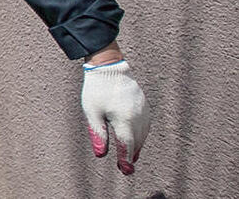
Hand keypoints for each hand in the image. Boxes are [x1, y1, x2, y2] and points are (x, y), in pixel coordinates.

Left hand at [81, 60, 149, 174]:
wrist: (109, 67)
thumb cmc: (97, 90)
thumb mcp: (93, 113)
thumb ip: (98, 134)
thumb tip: (101, 155)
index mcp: (125, 120)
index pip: (127, 146)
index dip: (125, 160)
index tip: (124, 171)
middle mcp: (138, 117)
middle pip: (136, 142)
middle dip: (131, 156)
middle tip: (126, 168)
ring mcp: (143, 111)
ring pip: (142, 134)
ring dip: (136, 146)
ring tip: (131, 156)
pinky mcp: (144, 105)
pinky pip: (145, 125)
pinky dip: (140, 134)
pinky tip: (135, 137)